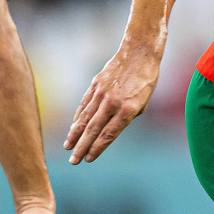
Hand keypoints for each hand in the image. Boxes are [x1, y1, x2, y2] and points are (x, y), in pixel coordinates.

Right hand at [63, 43, 160, 164]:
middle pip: (93, 130)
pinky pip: (84, 104)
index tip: (88, 159)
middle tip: (73, 161)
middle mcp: (112, 102)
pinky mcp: (95, 84)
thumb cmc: (146, 79)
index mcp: (127, 109)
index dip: (97, 148)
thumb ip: (127, 117)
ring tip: (68, 146)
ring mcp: (102, 93)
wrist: (139, 52)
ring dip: (75, 134)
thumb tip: (111, 127)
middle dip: (82, 147)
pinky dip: (77, 117)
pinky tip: (73, 127)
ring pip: (85, 118)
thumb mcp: (143, 101)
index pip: (108, 134)